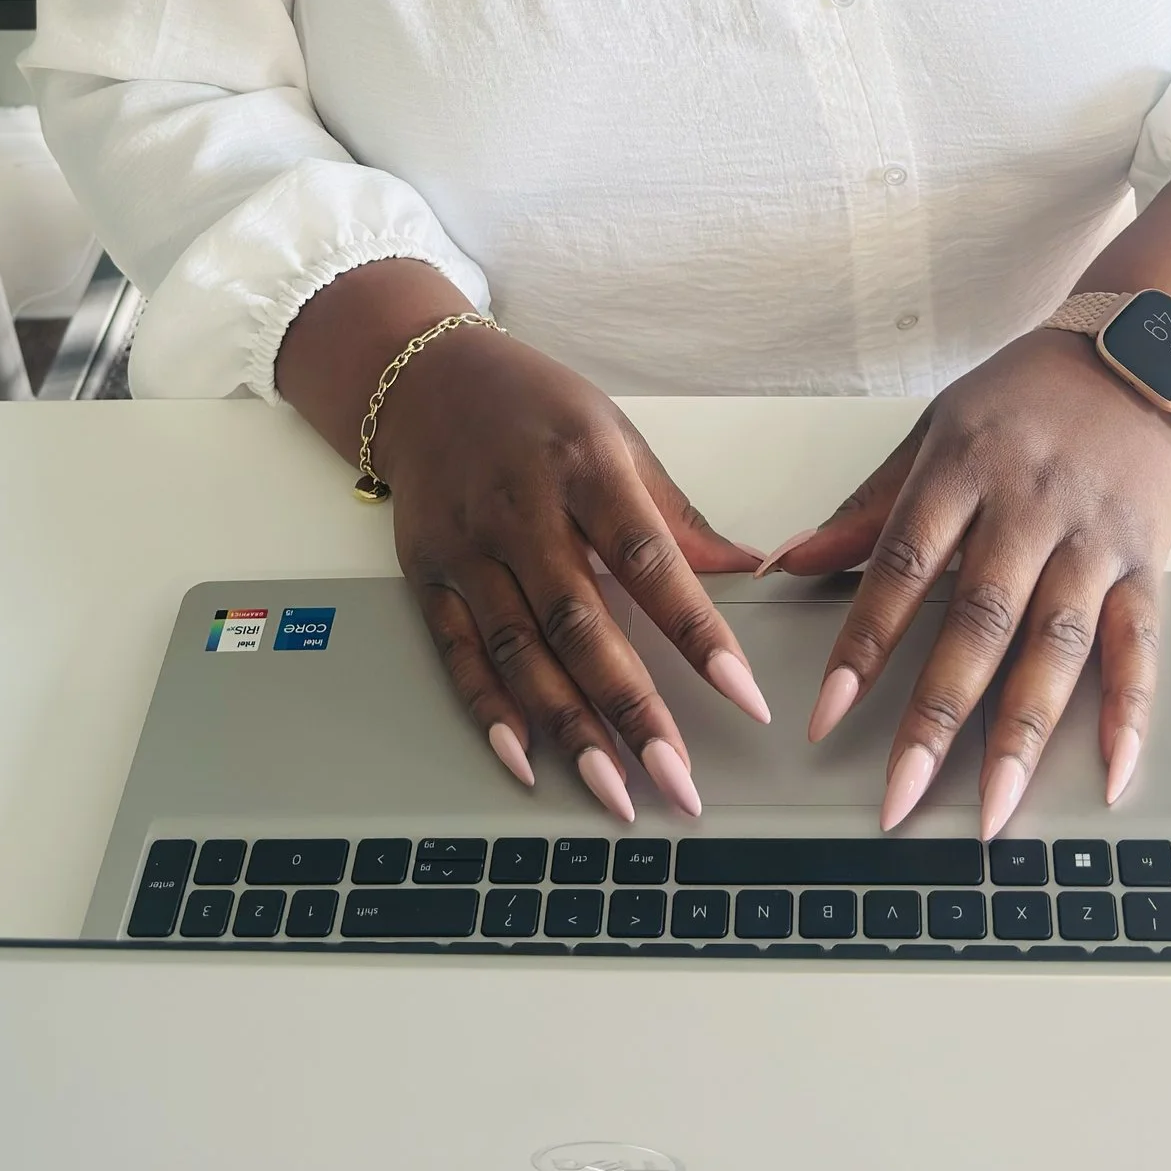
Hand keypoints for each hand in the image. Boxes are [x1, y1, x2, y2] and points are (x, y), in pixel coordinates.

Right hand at [374, 323, 772, 818]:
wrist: (422, 379)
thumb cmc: (536, 406)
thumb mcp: (616, 436)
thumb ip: (677, 514)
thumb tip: (748, 569)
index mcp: (584, 467)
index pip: (649, 560)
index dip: (698, 632)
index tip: (743, 694)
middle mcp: (521, 511)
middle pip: (580, 623)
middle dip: (633, 709)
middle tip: (678, 779)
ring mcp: (468, 548)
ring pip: (520, 654)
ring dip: (570, 730)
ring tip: (616, 792)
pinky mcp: (428, 576)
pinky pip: (460, 656)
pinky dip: (491, 714)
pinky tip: (526, 763)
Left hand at [770, 329, 1170, 834]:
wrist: (1136, 356)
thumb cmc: (1022, 400)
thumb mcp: (934, 432)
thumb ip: (869, 508)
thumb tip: (790, 562)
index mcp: (962, 468)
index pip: (903, 568)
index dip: (864, 645)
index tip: (828, 715)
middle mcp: (1029, 505)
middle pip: (977, 622)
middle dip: (937, 718)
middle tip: (901, 795)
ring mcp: (1092, 537)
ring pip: (1055, 646)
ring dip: (1023, 735)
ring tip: (995, 811)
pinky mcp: (1147, 561)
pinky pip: (1139, 645)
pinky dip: (1129, 713)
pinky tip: (1110, 773)